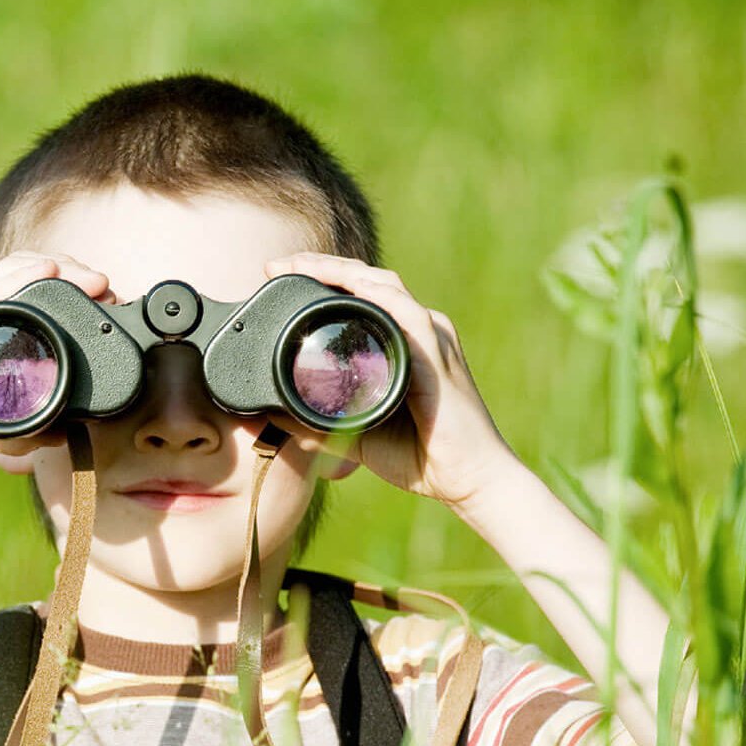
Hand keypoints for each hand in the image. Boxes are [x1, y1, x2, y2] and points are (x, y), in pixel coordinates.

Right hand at [0, 251, 112, 462]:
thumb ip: (14, 427)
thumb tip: (57, 435)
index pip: (24, 288)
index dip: (66, 287)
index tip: (103, 302)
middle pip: (26, 270)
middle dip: (73, 274)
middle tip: (109, 290)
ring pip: (12, 272)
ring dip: (60, 270)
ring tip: (95, 280)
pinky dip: (22, 279)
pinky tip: (50, 274)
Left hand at [262, 252, 520, 509]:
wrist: (472, 480)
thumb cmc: (424, 457)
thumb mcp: (356, 436)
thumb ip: (317, 424)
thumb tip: (273, 416)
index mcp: (404, 342)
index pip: (360, 296)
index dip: (321, 281)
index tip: (278, 276)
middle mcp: (420, 331)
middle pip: (367, 280)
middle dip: (320, 266)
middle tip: (276, 265)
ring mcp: (432, 337)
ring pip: (382, 285)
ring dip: (339, 271)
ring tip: (299, 266)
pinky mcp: (438, 353)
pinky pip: (406, 312)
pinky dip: (375, 296)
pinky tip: (348, 286)